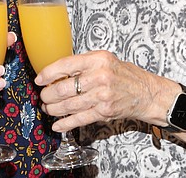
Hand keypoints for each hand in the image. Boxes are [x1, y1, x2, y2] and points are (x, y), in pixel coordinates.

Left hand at [35, 50, 168, 132]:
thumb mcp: (104, 59)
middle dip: (48, 94)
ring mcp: (102, 96)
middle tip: (43, 96)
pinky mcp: (104, 112)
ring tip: (47, 108)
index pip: (65, 65)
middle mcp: (99, 77)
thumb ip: (82, 64)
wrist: (146, 92)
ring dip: (54, 109)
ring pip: (69, 105)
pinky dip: (65, 124)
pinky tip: (57, 125)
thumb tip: (57, 72)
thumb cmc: (124, 75)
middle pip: (64, 88)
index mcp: (97, 60)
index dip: (48, 73)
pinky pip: (79, 119)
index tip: (39, 79)